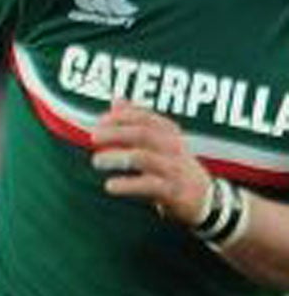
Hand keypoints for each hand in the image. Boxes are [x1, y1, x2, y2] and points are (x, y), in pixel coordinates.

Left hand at [91, 100, 212, 224]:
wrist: (202, 196)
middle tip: (94, 137)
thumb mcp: (159, 141)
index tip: (100, 121)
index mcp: (169, 132)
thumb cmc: (171, 163)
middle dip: (116, 133)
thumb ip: (137, 121)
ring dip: (117, 157)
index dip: (121, 116)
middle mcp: (173, 147)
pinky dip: (128, 184)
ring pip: (144, 157)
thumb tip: (117, 100)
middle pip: (143, 134)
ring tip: (96, 160)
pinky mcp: (173, 191)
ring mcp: (174, 168)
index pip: (145, 117)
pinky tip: (110, 185)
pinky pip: (149, 185)